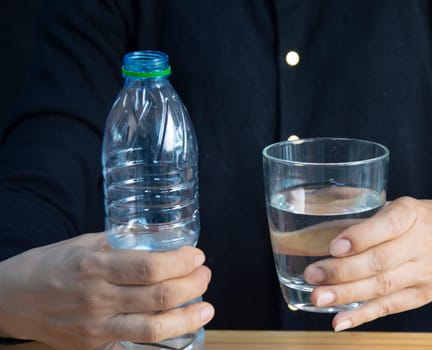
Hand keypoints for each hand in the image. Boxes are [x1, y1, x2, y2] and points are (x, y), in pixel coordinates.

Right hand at [0, 233, 213, 348]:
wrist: (11, 299)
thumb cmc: (50, 265)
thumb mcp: (84, 243)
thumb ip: (123, 243)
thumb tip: (163, 239)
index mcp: (95, 267)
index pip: (151, 267)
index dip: (182, 262)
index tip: (197, 256)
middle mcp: (98, 299)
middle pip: (160, 297)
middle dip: (193, 285)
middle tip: (204, 275)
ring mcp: (96, 327)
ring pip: (154, 328)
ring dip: (188, 318)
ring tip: (206, 307)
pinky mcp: (94, 346)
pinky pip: (136, 343)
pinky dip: (163, 337)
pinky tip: (179, 327)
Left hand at [303, 197, 431, 330]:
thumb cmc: (417, 220)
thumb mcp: (398, 207)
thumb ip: (365, 219)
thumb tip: (314, 233)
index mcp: (411, 214)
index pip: (387, 225)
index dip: (360, 238)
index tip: (334, 247)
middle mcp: (421, 243)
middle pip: (380, 261)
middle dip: (343, 271)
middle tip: (313, 275)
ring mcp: (423, 273)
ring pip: (382, 287)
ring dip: (346, 295)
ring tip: (319, 297)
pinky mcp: (422, 296)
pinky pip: (390, 307)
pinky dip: (363, 315)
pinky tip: (340, 321)